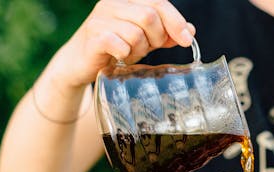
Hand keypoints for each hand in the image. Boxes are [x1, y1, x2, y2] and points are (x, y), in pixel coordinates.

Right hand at [53, 0, 194, 87]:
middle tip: (151, 48)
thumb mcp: (146, 40)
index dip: (176, 21)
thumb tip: (190, 31)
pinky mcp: (93, 36)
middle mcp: (113, 4)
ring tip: (131, 54)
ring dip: (140, 49)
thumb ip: (166, 34)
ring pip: (136, 33)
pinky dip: (125, 54)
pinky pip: (119, 44)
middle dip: (157, 37)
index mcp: (127, 0)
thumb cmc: (116, 48)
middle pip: (149, 16)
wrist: (83, 63)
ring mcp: (101, 18)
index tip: (186, 39)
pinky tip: (120, 57)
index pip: (158, 2)